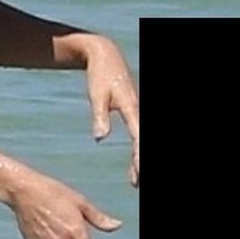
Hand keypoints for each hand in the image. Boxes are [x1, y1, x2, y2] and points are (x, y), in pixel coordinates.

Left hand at [84, 37, 139, 186]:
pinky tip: (133, 168)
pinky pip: (138, 137)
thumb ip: (99, 116)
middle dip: (141, 163)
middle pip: (143, 142)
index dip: (139, 155)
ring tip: (135, 182)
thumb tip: (99, 139)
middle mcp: (138, 110)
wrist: (105, 55)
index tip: (139, 172)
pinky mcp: (133, 113)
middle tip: (136, 183)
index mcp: (131, 107)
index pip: (138, 137)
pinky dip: (137, 153)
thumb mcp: (96, 95)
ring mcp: (137, 112)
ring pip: (142, 141)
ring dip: (139, 161)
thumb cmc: (99, 74)